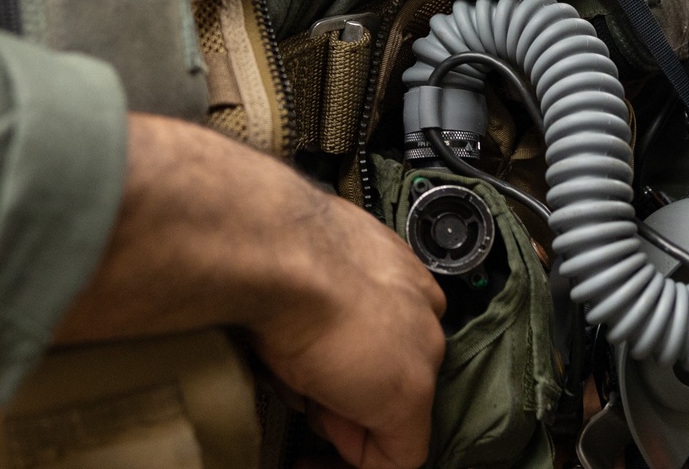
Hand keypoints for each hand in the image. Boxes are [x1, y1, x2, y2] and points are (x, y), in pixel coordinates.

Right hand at [57, 115, 444, 468]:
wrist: (273, 247)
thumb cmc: (267, 241)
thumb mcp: (292, 263)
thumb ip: (307, 290)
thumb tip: (286, 320)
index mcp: (389, 263)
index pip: (387, 327)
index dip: (351, 363)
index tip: (322, 382)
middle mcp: (416, 299)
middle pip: (392, 368)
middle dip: (348, 393)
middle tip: (303, 396)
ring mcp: (421, 348)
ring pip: (391, 411)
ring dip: (343, 419)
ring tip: (296, 402)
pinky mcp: (410, 395)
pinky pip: (396, 457)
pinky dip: (351, 465)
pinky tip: (310, 459)